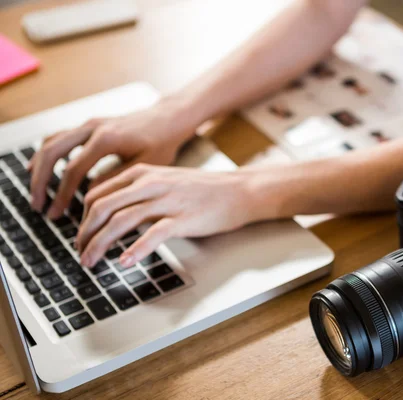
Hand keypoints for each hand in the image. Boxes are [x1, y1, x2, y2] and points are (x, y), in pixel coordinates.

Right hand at [28, 99, 197, 219]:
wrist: (168, 119)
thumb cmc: (162, 142)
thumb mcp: (145, 166)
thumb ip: (116, 180)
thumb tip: (91, 197)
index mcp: (106, 138)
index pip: (74, 170)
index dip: (63, 195)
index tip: (56, 215)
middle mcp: (93, 127)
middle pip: (52, 153)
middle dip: (41, 181)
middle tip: (37, 205)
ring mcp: (89, 124)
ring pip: (51, 142)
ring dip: (39, 167)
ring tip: (36, 193)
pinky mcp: (90, 125)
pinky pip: (59, 137)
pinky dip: (46, 153)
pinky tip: (40, 169)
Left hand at [76, 164, 260, 267]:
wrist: (239, 190)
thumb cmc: (204, 189)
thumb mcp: (165, 181)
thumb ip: (139, 192)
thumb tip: (114, 213)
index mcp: (142, 173)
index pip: (97, 193)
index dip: (82, 218)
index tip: (81, 236)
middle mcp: (150, 183)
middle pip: (102, 207)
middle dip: (84, 233)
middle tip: (80, 253)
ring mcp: (167, 200)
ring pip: (121, 221)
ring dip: (100, 244)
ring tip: (91, 262)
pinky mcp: (184, 218)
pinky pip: (153, 234)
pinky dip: (135, 249)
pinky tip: (124, 262)